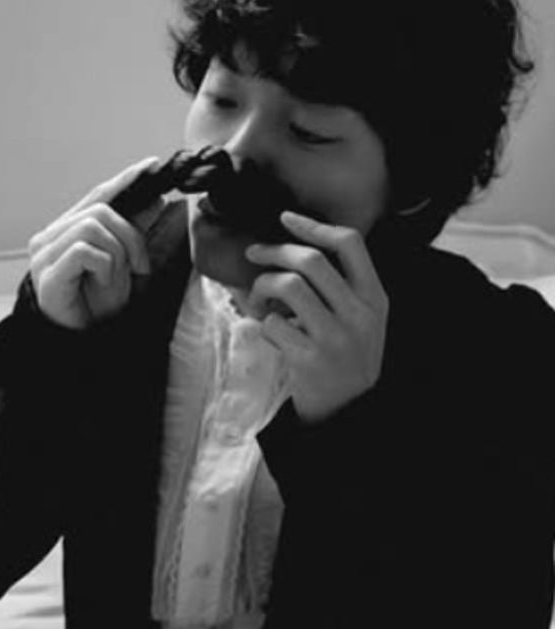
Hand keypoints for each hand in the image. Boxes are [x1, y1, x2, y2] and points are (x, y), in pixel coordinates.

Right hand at [28, 158, 157, 329]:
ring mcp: (44, 255)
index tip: (152, 166)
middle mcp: (48, 237)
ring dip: (118, 254)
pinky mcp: (48, 274)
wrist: (83, 340)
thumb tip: (154, 198)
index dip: (125, 181)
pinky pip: (86, 251)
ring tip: (117, 278)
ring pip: (94, 227)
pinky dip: (105, 266)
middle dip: (130, 237)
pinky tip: (103, 283)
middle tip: (139, 266)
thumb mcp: (123, 260)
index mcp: (64, 229)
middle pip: (100, 211)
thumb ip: (133, 229)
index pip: (97, 196)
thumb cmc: (96, 302)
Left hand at [245, 211, 388, 423]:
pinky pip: (272, 324)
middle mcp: (359, 314)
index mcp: (374, 298)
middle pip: (311, 260)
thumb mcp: (362, 318)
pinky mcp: (309, 359)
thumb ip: (342, 286)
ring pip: (288, 286)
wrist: (349, 410)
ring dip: (262, 286)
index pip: (350, 244)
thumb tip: (292, 247)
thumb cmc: (347, 355)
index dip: (314, 226)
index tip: (286, 218)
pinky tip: (269, 330)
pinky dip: (262, 323)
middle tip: (254, 254)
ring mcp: (335, 338)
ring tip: (258, 299)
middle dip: (274, 250)